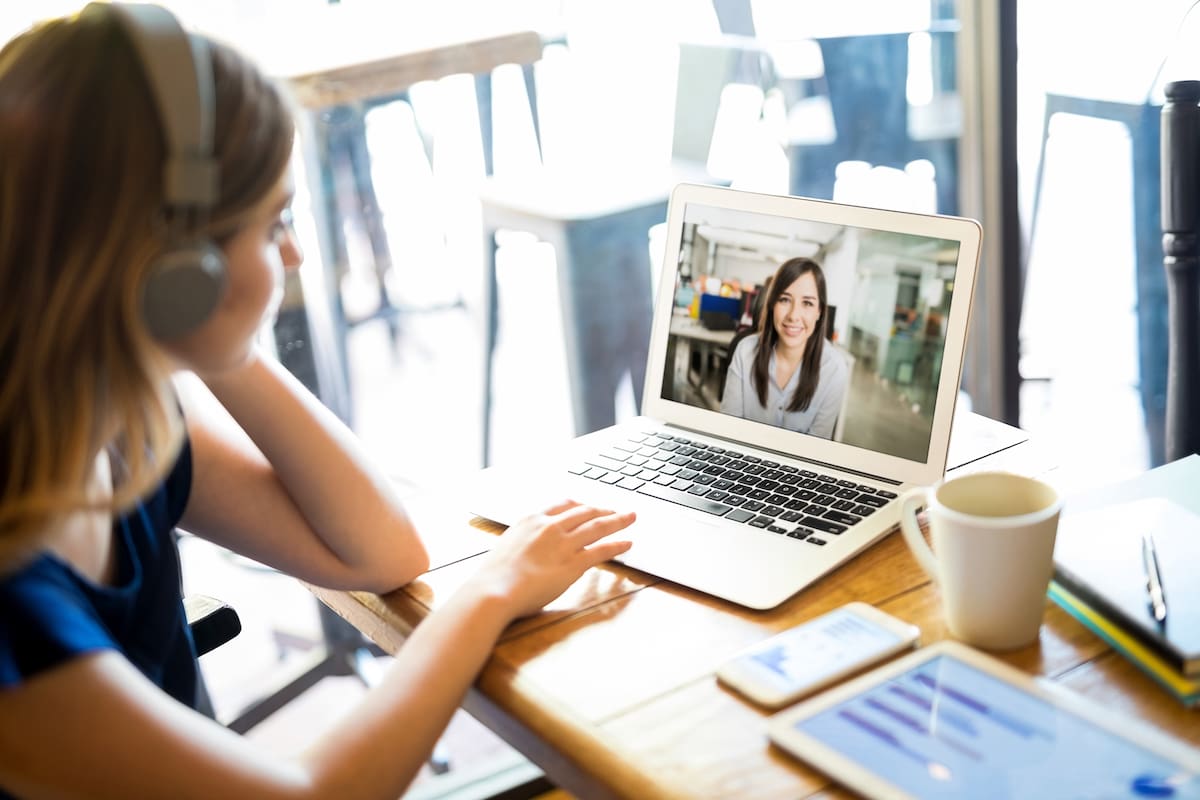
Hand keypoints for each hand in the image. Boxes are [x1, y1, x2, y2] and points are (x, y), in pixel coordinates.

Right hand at [470, 500, 634, 619]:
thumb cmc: (495, 575)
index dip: (580, 505)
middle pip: (584, 511)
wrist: (495, 589)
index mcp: (531, 519)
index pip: (563, 505)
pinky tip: (627, 544)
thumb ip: (524, 541)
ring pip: (597, 526)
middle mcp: (550, 526)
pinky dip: (617, 545)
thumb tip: (531, 548)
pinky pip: (601, 550)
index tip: (589, 507)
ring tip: (631, 517)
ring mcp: (563, 544)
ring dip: (618, 520)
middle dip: (603, 509)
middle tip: (616, 510)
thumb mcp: (507, 546)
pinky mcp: (573, 563)